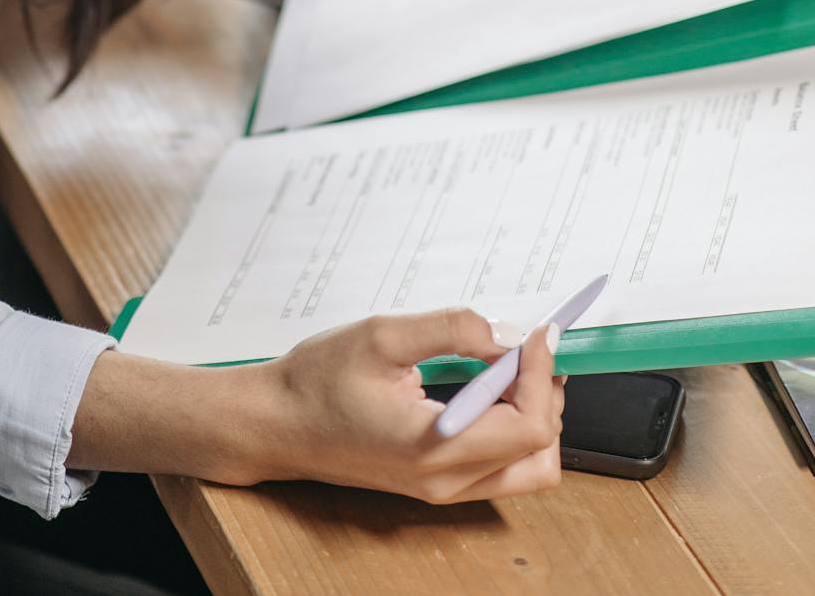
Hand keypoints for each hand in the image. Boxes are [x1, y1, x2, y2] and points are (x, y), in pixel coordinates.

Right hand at [69, 307, 563, 504]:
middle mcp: (447, 480)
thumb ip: (450, 330)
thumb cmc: (317, 380)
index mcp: (436, 447)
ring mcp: (443, 489)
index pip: (528, 425)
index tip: (537, 331)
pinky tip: (490, 383)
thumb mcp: (381, 336)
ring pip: (528, 469)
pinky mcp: (437, 484)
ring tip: (512, 364)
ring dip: (536, 414)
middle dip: (546, 393)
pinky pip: (502, 468)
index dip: (542, 373)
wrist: (275, 424)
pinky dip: (513, 426)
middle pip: (540, 454)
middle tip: (528, 345)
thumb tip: (508, 333)